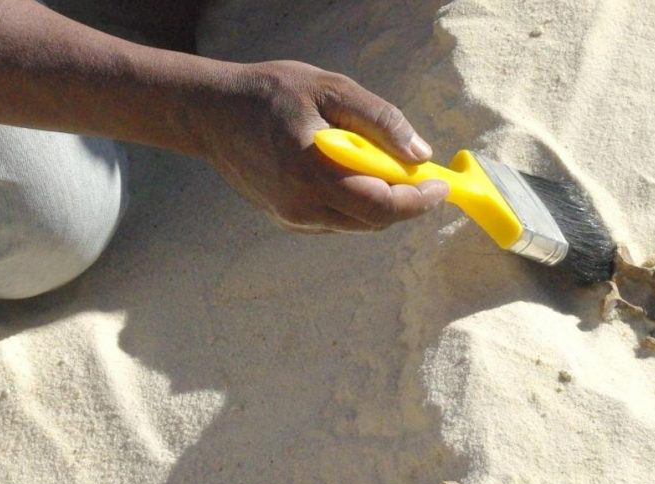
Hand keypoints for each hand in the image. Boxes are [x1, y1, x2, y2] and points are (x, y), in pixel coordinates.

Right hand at [193, 60, 448, 232]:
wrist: (213, 115)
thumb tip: (419, 154)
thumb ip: (380, 121)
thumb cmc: (272, 94)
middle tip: (417, 172)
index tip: (441, 184)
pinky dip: (353, 201)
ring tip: (375, 163)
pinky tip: (344, 171)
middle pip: (373, 221)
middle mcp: (302, 207)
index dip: (419, 201)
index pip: (381, 206)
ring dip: (377, 201)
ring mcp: (292, 218)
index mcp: (314, 174)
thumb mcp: (331, 89)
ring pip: (356, 224)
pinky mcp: (287, 219)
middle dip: (403, 201)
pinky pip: (335, 220)